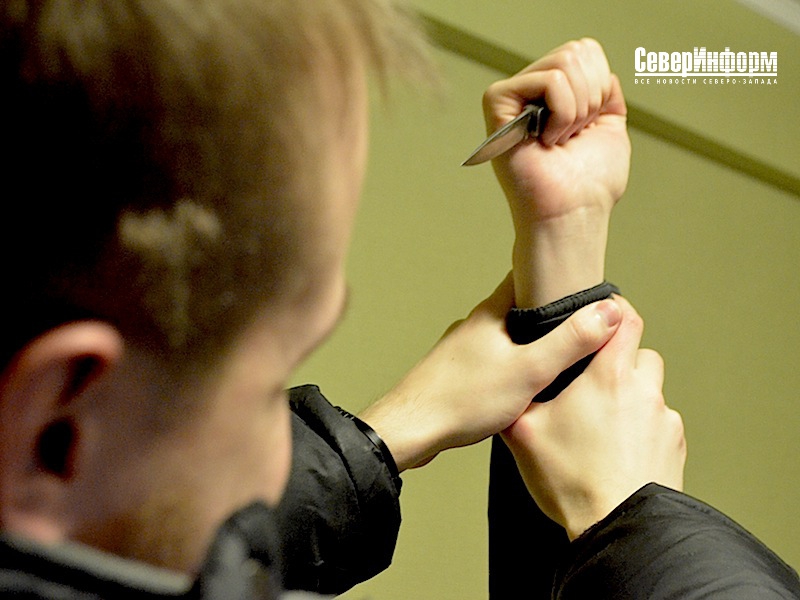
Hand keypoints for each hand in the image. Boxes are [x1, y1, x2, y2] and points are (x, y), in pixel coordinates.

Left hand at [359, 273, 622, 471]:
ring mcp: (461, 349)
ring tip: (555, 358)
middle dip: (546, 313)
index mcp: (490, 314)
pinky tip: (519, 386)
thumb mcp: (529, 371)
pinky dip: (508, 366)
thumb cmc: (461, 400)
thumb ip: (569, 342)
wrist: (411, 430)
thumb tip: (607, 312)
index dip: (553, 272)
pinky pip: (489, 361)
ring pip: (503, 337)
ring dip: (527, 343)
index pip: (524, 275)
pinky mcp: (454, 374)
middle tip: (577, 323)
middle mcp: (473, 326)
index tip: (577, 274)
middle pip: (515, 306)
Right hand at [481, 39, 629, 305]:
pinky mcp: (497, 104)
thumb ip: (605, 92)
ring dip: (577, 109)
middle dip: (591, 97)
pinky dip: (563, 112)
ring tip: (560, 139)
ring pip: (565, 63)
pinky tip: (548, 139)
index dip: (600, 86)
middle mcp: (530, 93)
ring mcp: (512, 98)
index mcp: (552, 97)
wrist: (573, 212)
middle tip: (574, 134)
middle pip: (576, 51)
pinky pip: (549, 80)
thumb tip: (598, 69)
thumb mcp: (610, 128)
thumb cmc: (590, 184)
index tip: (588, 126)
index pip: (585, 51)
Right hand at [501, 297, 685, 539]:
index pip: (626, 318)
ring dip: (632, 396)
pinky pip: (660, 422)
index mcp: (608, 375)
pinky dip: (642, 428)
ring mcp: (665, 419)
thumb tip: (509, 385)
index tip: (600, 313)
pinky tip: (619, 449)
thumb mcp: (523, 433)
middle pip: (641, 353)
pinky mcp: (674, 445)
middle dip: (620, 359)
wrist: (617, 527)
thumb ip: (518, 397)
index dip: (614, 310)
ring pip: (651, 390)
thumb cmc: (572, 479)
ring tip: (604, 423)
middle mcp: (644, 390)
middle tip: (592, 381)